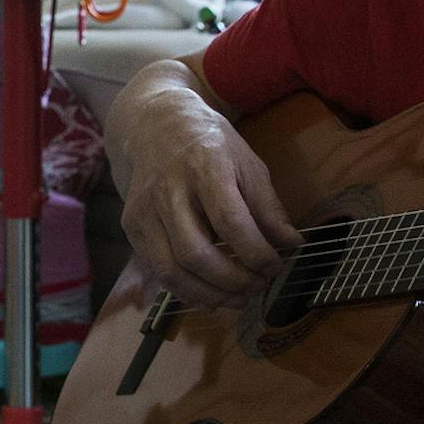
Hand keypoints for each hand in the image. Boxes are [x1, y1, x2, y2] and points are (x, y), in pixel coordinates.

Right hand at [116, 82, 302, 308]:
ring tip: (238, 299)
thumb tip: (291, 244)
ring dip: (209, 294)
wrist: (153, 125)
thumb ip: (267, 205)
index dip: (256, 253)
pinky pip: (158, 271)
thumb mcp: (246, 161)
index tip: (276, 265)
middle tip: (259, 287)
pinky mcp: (132, 227)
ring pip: (172, 270)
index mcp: (203, 166)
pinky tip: (211, 294)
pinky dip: (186, 291)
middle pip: (196, 253)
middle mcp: (168, 190)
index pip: (230, 222)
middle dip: (233, 280)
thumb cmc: (208, 143)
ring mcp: (144, 210)